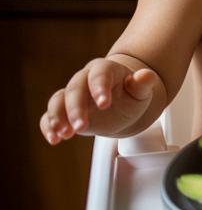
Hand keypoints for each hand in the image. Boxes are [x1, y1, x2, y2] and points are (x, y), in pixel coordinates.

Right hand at [40, 58, 161, 144]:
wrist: (122, 105)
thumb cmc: (132, 95)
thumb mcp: (141, 91)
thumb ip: (142, 84)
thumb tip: (145, 75)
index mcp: (105, 70)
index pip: (100, 74)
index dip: (100, 87)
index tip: (104, 104)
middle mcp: (84, 79)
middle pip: (75, 90)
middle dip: (76, 109)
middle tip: (81, 127)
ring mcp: (72, 95)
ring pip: (58, 101)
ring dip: (58, 118)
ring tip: (65, 134)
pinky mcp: (63, 111)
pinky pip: (49, 116)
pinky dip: (48, 127)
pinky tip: (54, 139)